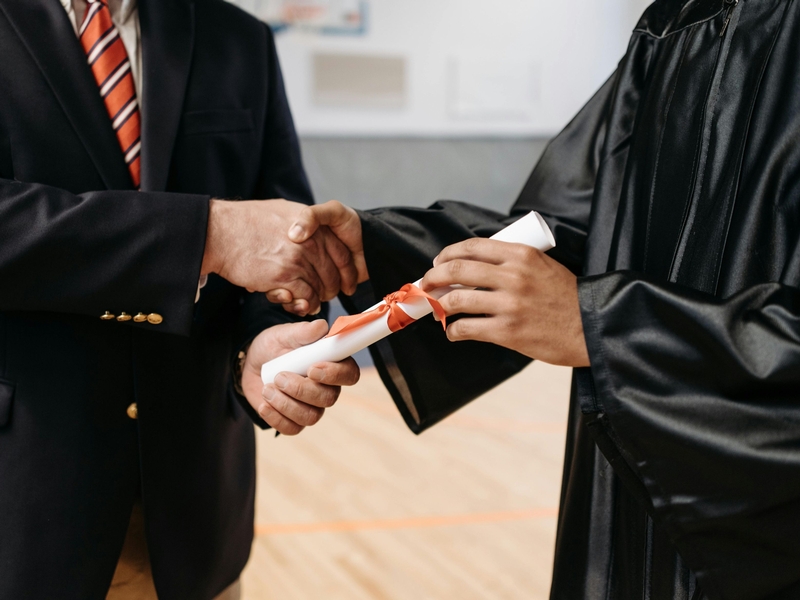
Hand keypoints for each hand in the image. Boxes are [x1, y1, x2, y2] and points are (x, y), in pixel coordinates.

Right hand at [201, 199, 358, 315]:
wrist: (221, 232)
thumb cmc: (247, 221)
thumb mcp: (284, 211)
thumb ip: (304, 222)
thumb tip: (311, 231)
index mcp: (314, 225)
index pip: (342, 253)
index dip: (347, 271)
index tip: (346, 282)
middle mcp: (310, 242)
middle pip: (333, 273)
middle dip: (332, 288)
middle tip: (325, 296)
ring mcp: (298, 260)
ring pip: (321, 287)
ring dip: (317, 299)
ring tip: (310, 303)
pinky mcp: (284, 277)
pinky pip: (306, 297)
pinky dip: (305, 304)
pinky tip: (300, 304)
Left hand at [240, 320, 360, 434]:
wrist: (252, 363)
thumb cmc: (275, 346)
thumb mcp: (285, 334)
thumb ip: (304, 331)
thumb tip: (322, 327)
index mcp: (332, 364)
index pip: (349, 374)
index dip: (335, 375)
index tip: (312, 368)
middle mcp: (327, 388)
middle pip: (328, 399)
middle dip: (301, 389)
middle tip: (279, 377)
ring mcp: (311, 407)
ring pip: (310, 417)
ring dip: (285, 404)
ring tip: (268, 388)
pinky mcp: (294, 420)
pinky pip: (292, 428)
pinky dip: (275, 417)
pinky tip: (264, 404)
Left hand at [421, 238, 589, 366]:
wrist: (591, 327)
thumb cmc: (566, 298)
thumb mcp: (543, 266)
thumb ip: (513, 262)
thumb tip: (475, 266)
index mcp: (521, 255)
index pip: (472, 246)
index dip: (447, 254)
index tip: (438, 262)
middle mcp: (513, 276)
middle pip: (457, 269)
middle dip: (433, 277)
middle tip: (427, 284)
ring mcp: (509, 304)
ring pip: (457, 299)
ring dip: (440, 305)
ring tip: (438, 310)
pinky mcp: (507, 331)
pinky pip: (466, 328)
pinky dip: (453, 331)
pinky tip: (454, 332)